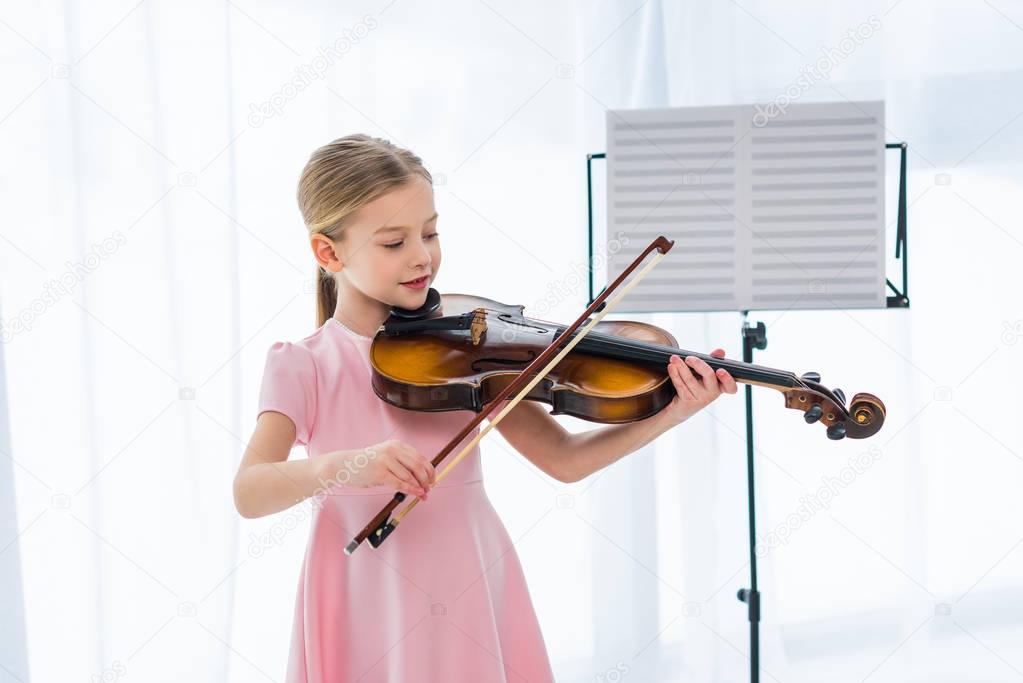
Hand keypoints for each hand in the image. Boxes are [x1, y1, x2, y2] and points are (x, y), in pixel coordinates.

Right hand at [320, 439, 435, 499]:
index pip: (420, 457)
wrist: (345, 464)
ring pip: (410, 476)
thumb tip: (421, 477)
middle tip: (429, 489)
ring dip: (419, 487)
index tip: (433, 480)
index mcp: (397, 445)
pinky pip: (400, 483)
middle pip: (418, 466)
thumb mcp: (386, 456)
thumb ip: (402, 462)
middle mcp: (393, 450)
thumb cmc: (367, 463)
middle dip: (427, 479)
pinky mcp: (379, 473)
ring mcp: (386, 461)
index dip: (430, 470)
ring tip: (423, 494)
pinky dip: (410, 490)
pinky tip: (416, 494)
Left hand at [664, 348, 737, 425]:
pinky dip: (675, 374)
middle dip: (698, 363)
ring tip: (674, 358)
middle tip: (688, 358)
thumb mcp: (704, 374)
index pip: (730, 386)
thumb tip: (720, 351)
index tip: (720, 370)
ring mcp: (701, 399)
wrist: (680, 408)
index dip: (727, 379)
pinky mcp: (688, 402)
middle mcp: (713, 393)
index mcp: (720, 386)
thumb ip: (712, 362)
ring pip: (690, 379)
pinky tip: (671, 367)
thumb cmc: (695, 387)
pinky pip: (680, 385)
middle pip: (709, 375)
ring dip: (681, 366)